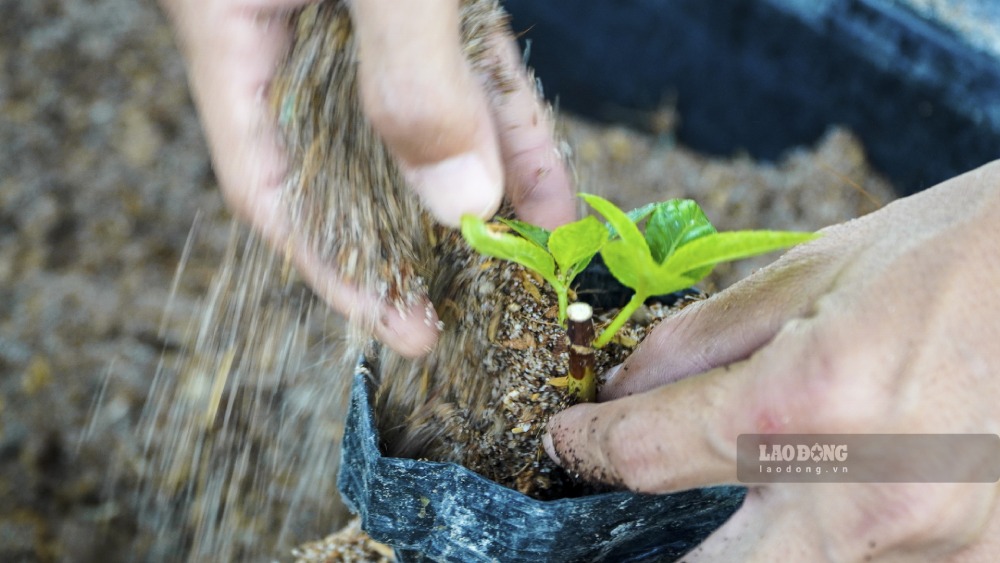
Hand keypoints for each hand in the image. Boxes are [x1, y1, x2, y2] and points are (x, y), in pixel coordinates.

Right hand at [161, 0, 574, 356]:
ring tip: (540, 240)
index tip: (406, 328)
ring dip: (487, 177)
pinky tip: (547, 172)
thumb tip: (461, 204)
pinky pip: (462, 65)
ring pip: (422, 117)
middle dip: (424, 233)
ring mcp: (355, 13)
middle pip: (352, 166)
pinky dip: (505, 115)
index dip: (338, 270)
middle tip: (485, 297)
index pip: (272, 187)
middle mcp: (289, 30)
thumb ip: (410, 78)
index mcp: (230, 24)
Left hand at [544, 160, 999, 560]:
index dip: (590, 446)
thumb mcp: (812, 271)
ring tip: (762, 480)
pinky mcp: (980, 560)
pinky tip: (841, 487)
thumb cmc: (950, 254)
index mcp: (803, 404)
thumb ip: (701, 342)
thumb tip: (625, 386)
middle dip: (652, 546)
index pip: (647, 455)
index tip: (571, 440)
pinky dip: (834, 536)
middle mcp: (860, 498)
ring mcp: (930, 547)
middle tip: (637, 497)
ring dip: (752, 544)